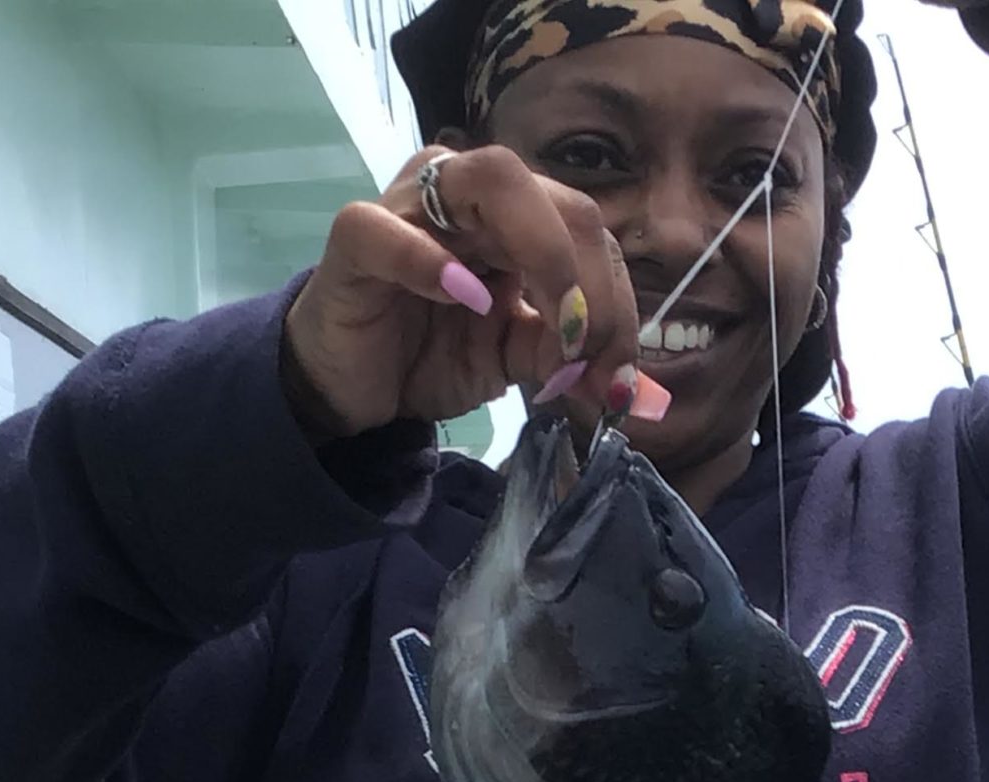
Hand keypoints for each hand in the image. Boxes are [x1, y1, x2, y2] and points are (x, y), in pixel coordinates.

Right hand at [281, 145, 641, 442]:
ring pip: (494, 183)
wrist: (354, 386)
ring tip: (554, 333)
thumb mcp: (516, 362)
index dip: (616, 305)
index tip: (617, 380)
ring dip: (546, 259)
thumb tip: (634, 390)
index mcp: (517, 215)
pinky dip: (431, 261)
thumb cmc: (431, 354)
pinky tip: (465, 298)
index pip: (592, 234)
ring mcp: (411, 203)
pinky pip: (390, 229)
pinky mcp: (357, 236)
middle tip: (588, 360)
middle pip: (563, 203)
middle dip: (593, 289)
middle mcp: (469, 191)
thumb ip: (569, 360)